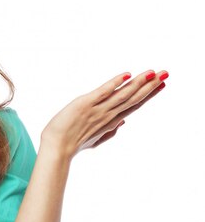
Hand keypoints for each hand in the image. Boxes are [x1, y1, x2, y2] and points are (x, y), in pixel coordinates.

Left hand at [40, 69, 167, 160]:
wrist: (56, 149)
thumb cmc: (72, 144)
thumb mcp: (94, 140)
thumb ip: (110, 132)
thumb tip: (123, 122)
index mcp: (111, 122)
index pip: (134, 105)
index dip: (149, 94)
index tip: (162, 84)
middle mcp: (108, 115)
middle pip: (134, 98)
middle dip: (150, 86)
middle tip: (166, 73)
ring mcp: (98, 110)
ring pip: (123, 95)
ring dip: (139, 83)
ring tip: (153, 73)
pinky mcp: (85, 104)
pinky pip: (103, 92)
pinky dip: (115, 83)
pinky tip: (127, 75)